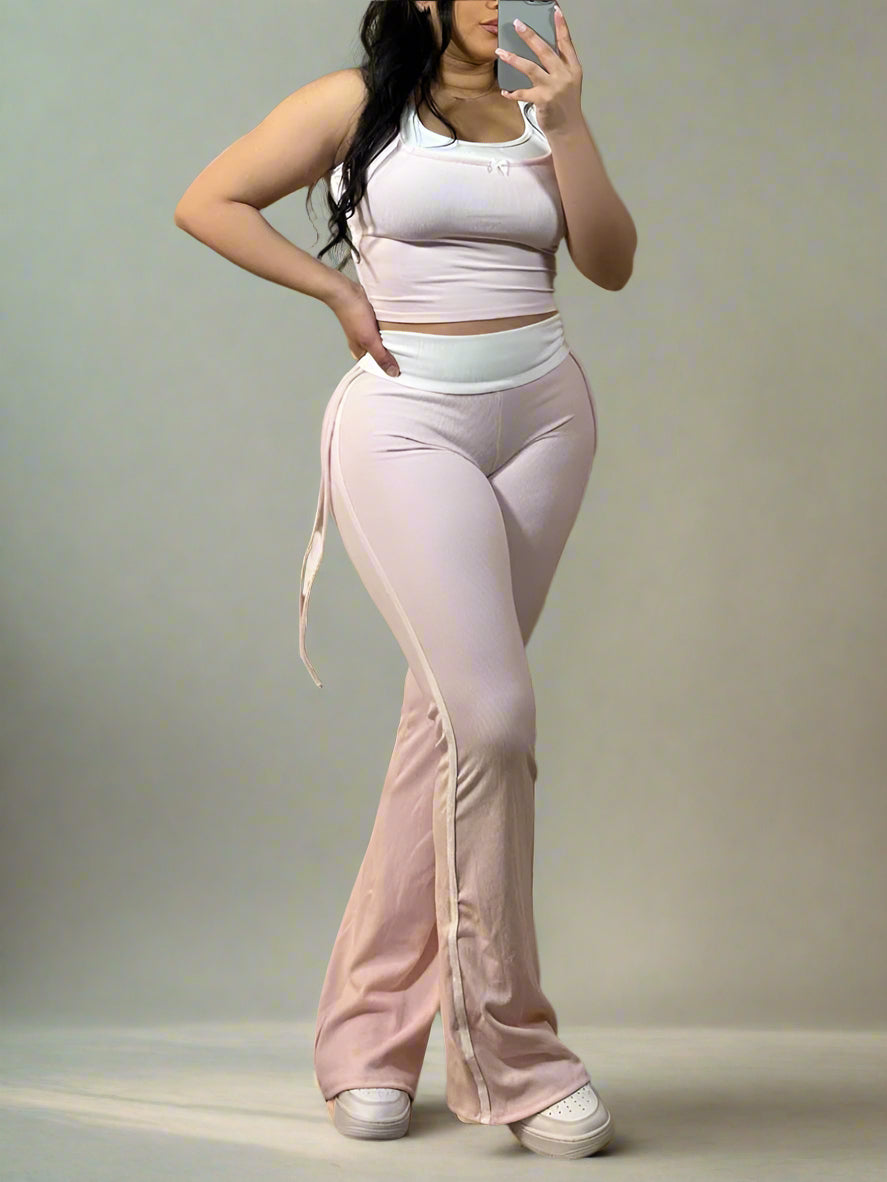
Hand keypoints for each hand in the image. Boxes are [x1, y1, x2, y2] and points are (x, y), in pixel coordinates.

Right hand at [327, 281, 400, 375]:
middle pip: (381, 353)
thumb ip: (381, 357)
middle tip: (409, 356)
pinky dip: (390, 331)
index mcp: (359, 352)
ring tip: (407, 344)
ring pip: (383, 341)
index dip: (389, 367)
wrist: (347, 291)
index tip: (402, 369)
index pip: (377, 366)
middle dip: (392, 354)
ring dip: (392, 341)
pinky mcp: (371, 322)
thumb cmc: (354, 315)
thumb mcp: (370, 340)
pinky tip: (398, 329)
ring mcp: (366, 332)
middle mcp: (362, 344)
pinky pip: (383, 330)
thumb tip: (393, 373)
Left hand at [495, 5, 583, 136]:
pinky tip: (505, 90)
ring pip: (530, 67)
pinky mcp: (543, 100)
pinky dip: (512, 92)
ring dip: (513, 59)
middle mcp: (564, 75)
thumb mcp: (569, 82)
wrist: (568, 128)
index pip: (566, 43)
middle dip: (530, 36)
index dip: (561, 26)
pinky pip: (522, 93)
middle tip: (518, 24)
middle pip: (545, 50)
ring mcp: (553, 87)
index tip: (555, 11)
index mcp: (572, 68)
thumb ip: (559, 66)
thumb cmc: (565, 105)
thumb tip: (540, 50)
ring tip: (500, 52)